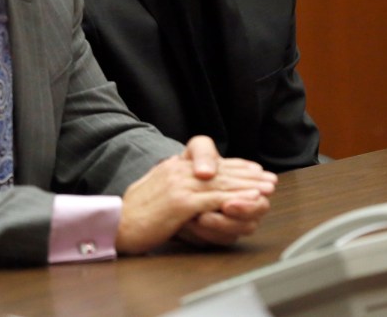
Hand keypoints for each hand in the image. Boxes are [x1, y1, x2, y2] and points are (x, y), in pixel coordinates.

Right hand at [115, 150, 276, 253]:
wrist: (116, 222)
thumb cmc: (133, 212)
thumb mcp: (155, 189)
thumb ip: (171, 182)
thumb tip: (183, 181)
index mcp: (173, 167)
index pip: (210, 165)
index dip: (235, 167)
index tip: (254, 170)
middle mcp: (178, 171)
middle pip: (220, 171)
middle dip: (248, 176)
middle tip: (270, 179)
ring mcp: (180, 185)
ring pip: (222, 184)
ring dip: (248, 186)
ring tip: (267, 189)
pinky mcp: (182, 202)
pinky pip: (215, 200)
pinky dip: (236, 199)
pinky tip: (250, 200)